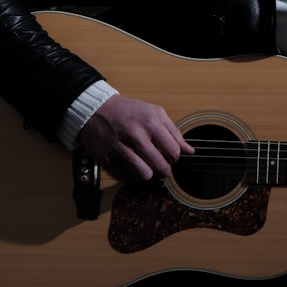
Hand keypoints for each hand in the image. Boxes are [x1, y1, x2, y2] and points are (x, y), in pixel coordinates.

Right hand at [78, 95, 193, 181]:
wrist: (96, 109)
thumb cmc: (129, 110)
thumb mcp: (155, 113)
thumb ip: (174, 132)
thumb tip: (190, 151)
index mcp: (151, 123)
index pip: (173, 152)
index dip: (175, 157)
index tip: (170, 156)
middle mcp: (136, 136)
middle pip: (161, 167)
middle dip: (164, 170)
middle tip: (161, 166)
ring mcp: (121, 149)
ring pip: (145, 175)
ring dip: (149, 174)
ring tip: (147, 167)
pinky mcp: (107, 159)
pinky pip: (127, 177)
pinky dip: (133, 176)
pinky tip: (133, 167)